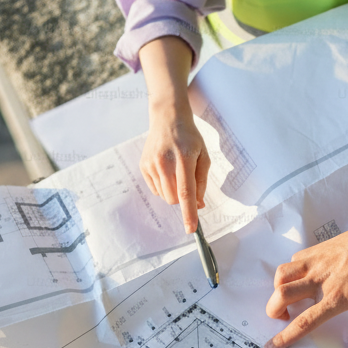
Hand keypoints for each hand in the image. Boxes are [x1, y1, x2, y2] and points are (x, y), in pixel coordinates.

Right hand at [138, 36, 209, 232]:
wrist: (167, 118)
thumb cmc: (190, 137)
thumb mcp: (204, 156)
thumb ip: (201, 182)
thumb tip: (199, 205)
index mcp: (184, 158)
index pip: (186, 191)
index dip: (189, 212)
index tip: (191, 229)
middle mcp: (165, 162)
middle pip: (174, 199)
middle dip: (183, 199)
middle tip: (187, 182)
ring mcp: (151, 164)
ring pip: (165, 196)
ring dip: (173, 191)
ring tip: (176, 170)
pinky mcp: (143, 166)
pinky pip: (156, 189)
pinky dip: (164, 185)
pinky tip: (166, 169)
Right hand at [264, 198, 347, 347]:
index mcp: (336, 298)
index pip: (304, 322)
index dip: (285, 337)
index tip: (272, 347)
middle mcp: (320, 280)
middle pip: (281, 296)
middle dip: (273, 311)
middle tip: (284, 317)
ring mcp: (316, 262)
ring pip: (281, 275)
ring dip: (278, 289)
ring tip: (289, 297)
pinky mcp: (316, 250)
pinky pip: (293, 261)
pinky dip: (291, 272)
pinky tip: (303, 277)